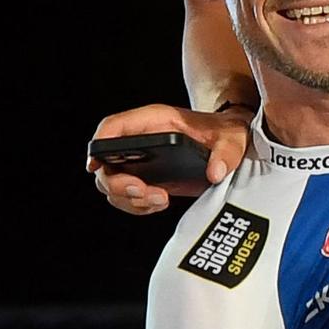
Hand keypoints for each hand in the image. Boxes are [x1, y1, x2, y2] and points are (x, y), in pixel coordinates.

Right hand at [85, 103, 245, 215]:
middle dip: (120, 185)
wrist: (229, 140)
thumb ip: (226, 152)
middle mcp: (140, 140)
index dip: (99, 145)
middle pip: (107, 163)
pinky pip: (126, 197)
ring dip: (130, 200)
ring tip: (161, 200)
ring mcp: (139, 161)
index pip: (113, 127)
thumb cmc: (225, 131)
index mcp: (155, 122)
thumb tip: (215, 172)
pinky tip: (158, 204)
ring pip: (112, 185)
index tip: (96, 165)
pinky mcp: (145, 179)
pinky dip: (137, 206)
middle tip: (145, 193)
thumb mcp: (233, 137)